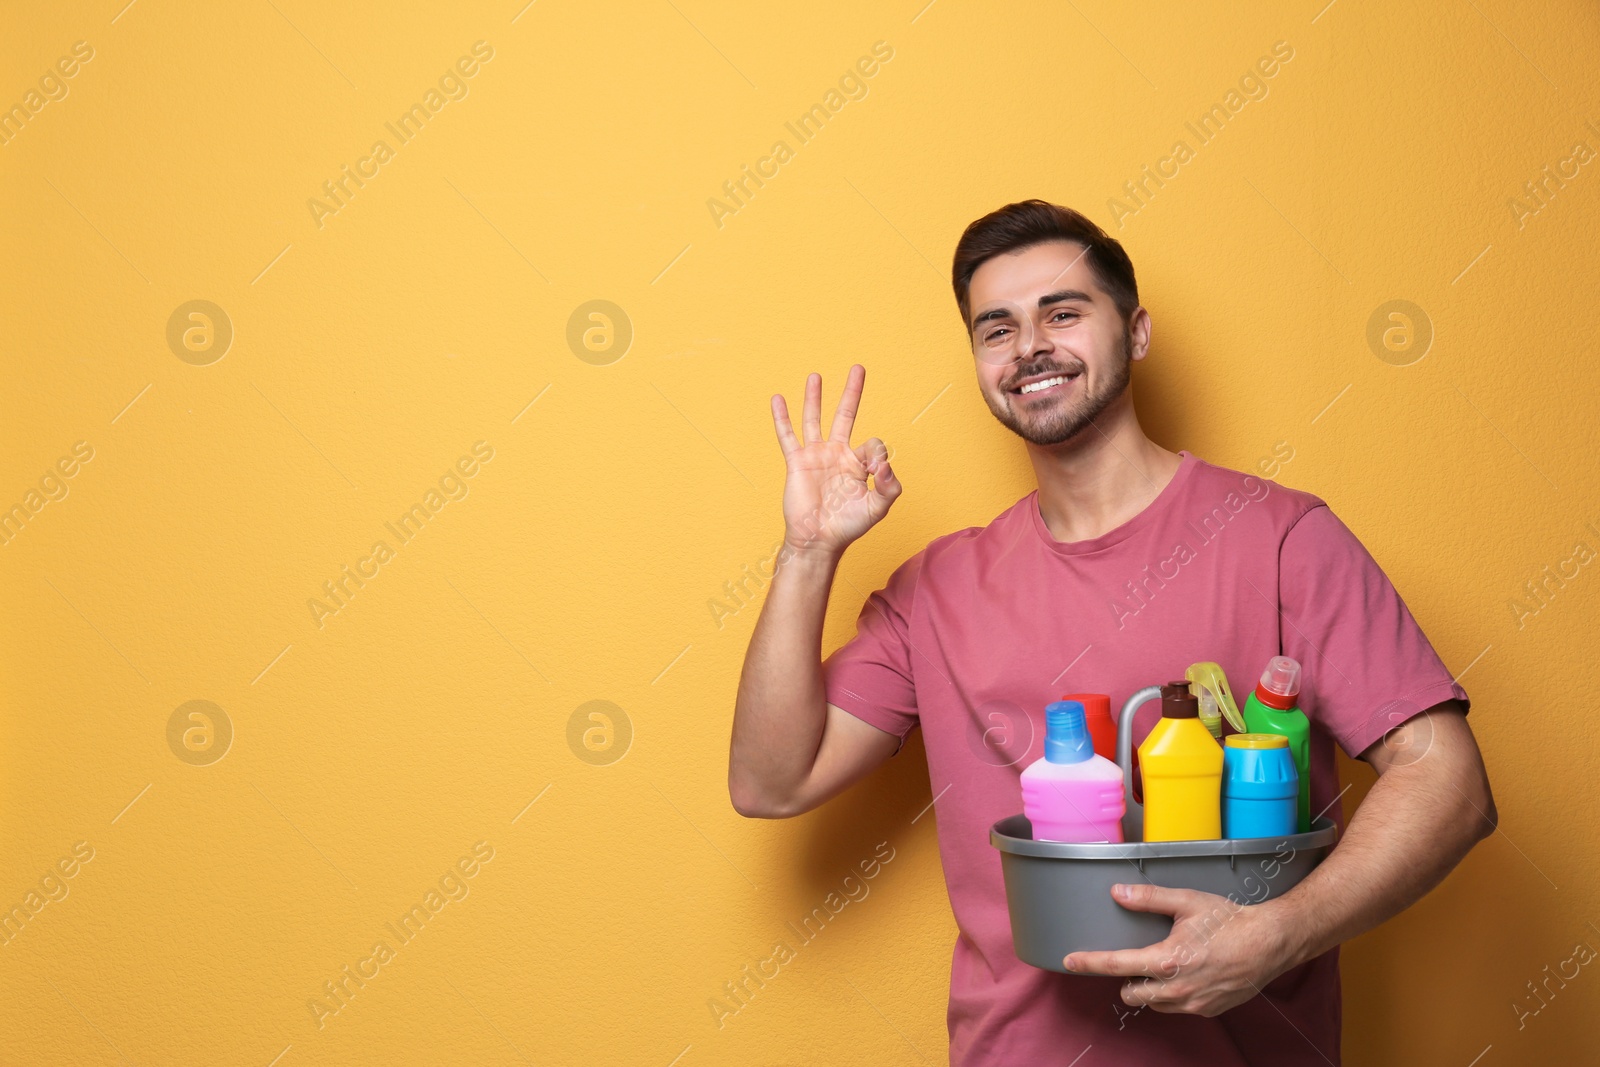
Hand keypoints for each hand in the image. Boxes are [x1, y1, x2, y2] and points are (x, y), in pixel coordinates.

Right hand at [770, 365, 900, 556]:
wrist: (818, 540)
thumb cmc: (848, 526)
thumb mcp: (878, 508)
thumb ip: (890, 486)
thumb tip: (885, 464)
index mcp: (858, 464)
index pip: (873, 444)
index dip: (878, 455)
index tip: (876, 471)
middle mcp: (837, 454)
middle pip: (845, 415)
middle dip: (852, 392)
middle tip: (858, 368)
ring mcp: (815, 456)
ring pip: (814, 419)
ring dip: (815, 397)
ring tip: (816, 376)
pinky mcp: (796, 462)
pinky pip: (787, 435)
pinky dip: (782, 417)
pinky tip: (777, 399)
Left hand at [1063, 884, 1306, 1016]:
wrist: (1269, 943)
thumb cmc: (1229, 921)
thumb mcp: (1187, 902)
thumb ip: (1148, 899)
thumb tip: (1117, 893)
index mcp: (1167, 960)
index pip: (1116, 965)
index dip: (1089, 962)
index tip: (1069, 961)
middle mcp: (1177, 988)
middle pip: (1131, 993)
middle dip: (1126, 979)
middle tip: (1136, 959)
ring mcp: (1193, 1003)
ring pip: (1153, 1004)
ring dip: (1148, 988)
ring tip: (1162, 965)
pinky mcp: (1207, 1010)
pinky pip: (1176, 1008)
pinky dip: (1171, 995)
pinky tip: (1184, 974)